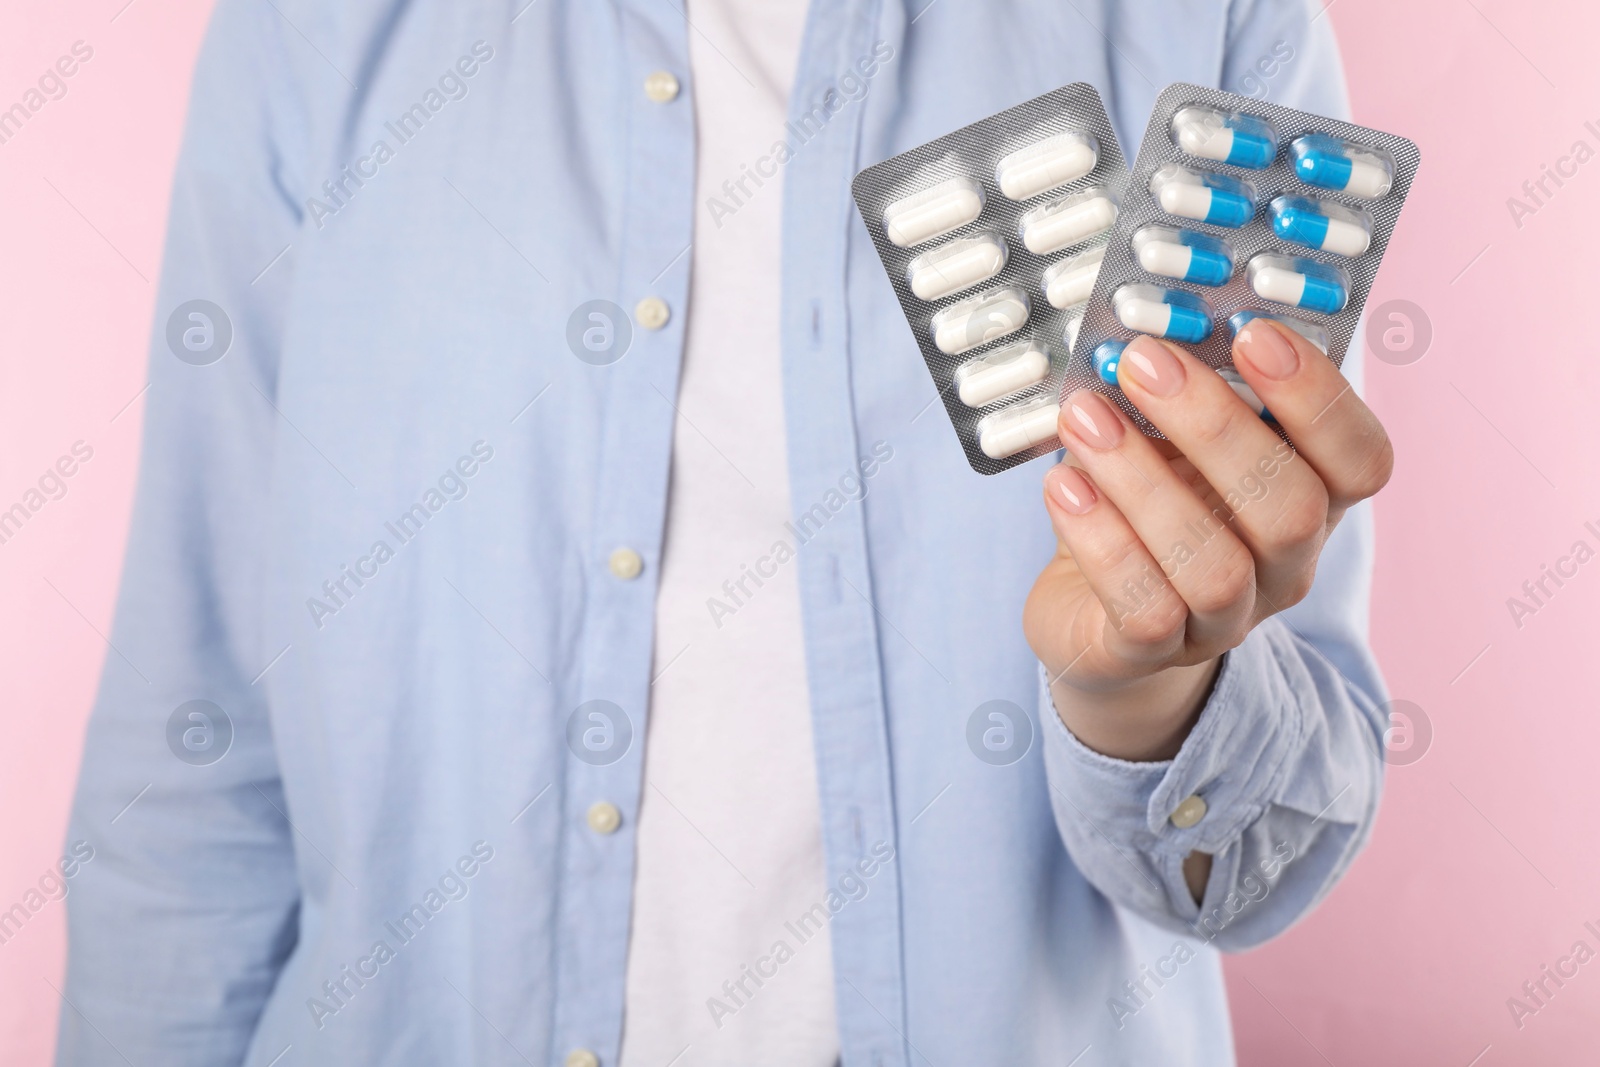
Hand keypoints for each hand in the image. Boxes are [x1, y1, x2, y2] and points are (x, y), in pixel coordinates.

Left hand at [1023, 320, 1392, 762]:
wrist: (1092, 614)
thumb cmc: (1146, 501)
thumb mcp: (1175, 440)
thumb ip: (1185, 385)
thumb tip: (1155, 308)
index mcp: (1312, 500)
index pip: (1363, 459)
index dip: (1320, 397)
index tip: (1255, 332)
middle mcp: (1286, 565)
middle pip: (1288, 507)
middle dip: (1214, 425)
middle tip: (1142, 360)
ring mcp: (1225, 618)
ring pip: (1213, 564)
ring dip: (1143, 480)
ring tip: (1083, 416)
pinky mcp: (1151, 650)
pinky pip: (1144, 606)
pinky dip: (1102, 540)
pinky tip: (1064, 485)